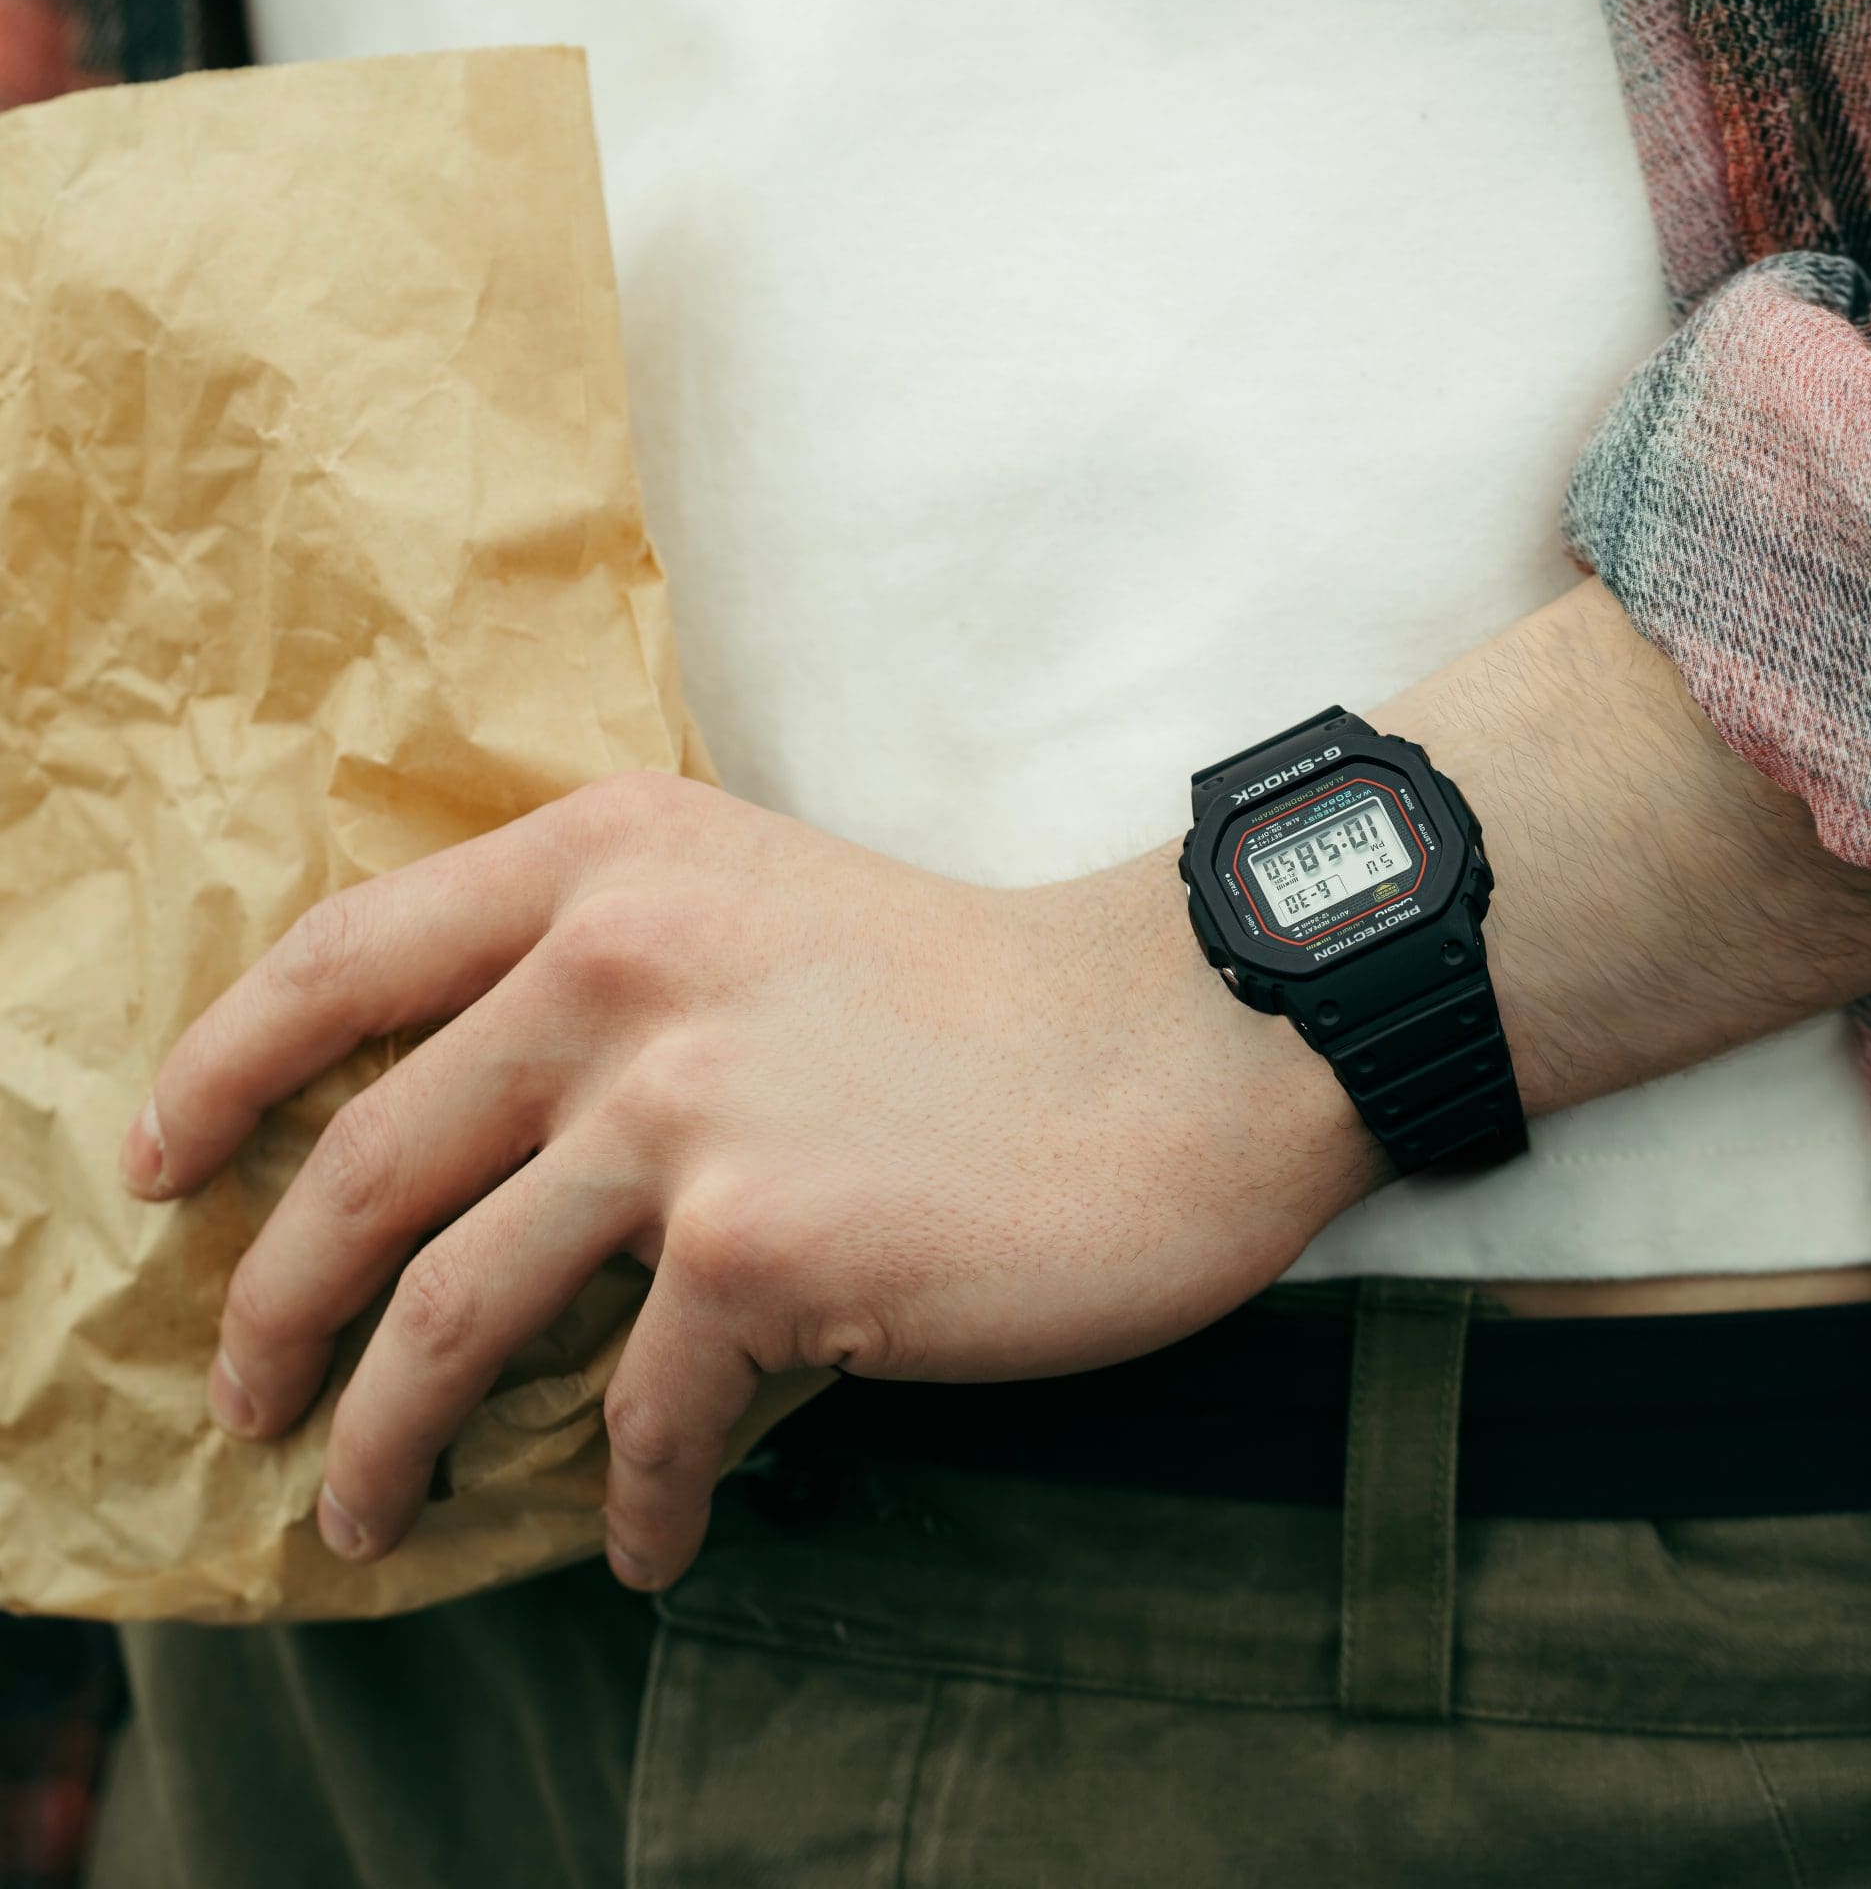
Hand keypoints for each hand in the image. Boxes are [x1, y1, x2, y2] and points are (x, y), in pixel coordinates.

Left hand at [121, 776, 1367, 1589]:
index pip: (342, 955)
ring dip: (385, 1441)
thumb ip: (607, 957)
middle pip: (362, 1160)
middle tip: (245, 1393)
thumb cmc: (974, 987)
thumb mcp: (758, 895)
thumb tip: (465, 1112)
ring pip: (449, 1312)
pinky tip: (638, 1545)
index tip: (160, 1161)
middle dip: (274, 1305)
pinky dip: (622, 1501)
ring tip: (366, 1514)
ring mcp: (678, 1105)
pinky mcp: (755, 1245)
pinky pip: (635, 1416)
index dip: (223, 1067)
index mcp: (606, 860)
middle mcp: (613, 963)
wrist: (1176, 1040)